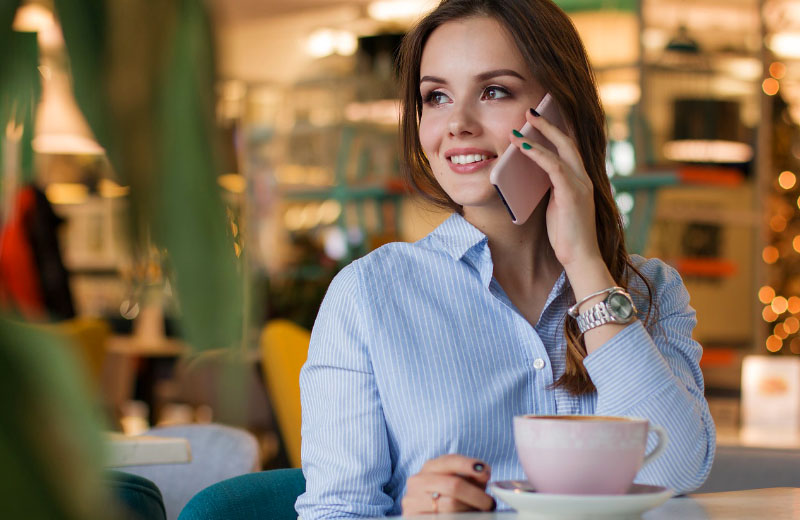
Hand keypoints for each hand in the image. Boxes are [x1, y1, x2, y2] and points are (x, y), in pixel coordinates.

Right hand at [402, 454, 494, 514]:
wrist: (426, 513)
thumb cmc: (446, 496)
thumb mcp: (457, 481)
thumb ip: (471, 476)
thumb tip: (484, 473)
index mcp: (429, 467)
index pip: (450, 461)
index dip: (469, 465)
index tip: (486, 472)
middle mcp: (418, 482)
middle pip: (453, 485)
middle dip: (476, 495)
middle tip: (490, 503)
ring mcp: (413, 501)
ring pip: (451, 505)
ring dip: (470, 509)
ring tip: (477, 512)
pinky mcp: (414, 518)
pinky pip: (444, 518)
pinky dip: (461, 517)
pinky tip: (465, 517)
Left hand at [509, 109, 601, 269]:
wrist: (580, 258)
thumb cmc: (565, 235)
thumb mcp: (555, 205)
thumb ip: (549, 188)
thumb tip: (530, 173)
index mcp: (580, 180)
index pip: (569, 148)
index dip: (556, 131)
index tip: (540, 118)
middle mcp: (583, 178)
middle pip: (568, 142)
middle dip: (548, 124)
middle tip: (530, 111)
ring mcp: (580, 185)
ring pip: (562, 150)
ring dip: (540, 134)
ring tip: (522, 124)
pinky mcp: (573, 194)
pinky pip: (554, 167)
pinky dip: (538, 154)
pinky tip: (523, 147)